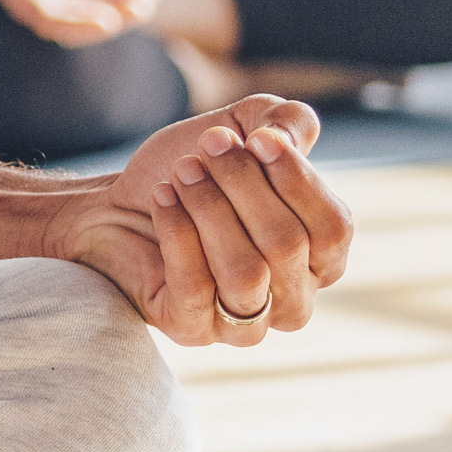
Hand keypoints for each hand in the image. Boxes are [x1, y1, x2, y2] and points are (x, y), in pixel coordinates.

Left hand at [53, 95, 352, 347]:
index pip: (334, 228)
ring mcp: (245, 324)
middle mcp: (293, 300)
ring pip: (246, 272)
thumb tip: (287, 138)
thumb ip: (286, 121)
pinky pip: (197, 287)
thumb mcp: (243, 127)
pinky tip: (164, 198)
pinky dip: (177, 232)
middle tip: (206, 147)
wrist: (117, 204)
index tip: (255, 137)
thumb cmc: (193, 171)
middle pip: (287, 245)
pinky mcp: (193, 330)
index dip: (297, 179)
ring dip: (209, 208)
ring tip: (182, 172)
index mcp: (320, 258)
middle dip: (242, 184)